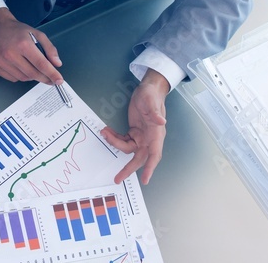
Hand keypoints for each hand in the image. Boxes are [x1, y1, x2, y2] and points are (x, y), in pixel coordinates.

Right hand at [0, 7, 62, 84]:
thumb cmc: (17, 31)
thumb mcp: (38, 34)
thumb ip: (50, 49)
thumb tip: (57, 63)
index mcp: (23, 44)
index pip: (41, 64)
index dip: (52, 74)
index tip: (59, 80)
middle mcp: (11, 54)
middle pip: (33, 74)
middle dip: (45, 78)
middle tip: (51, 79)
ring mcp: (1, 61)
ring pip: (23, 78)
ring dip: (32, 77)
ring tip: (35, 70)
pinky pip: (13, 78)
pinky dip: (21, 77)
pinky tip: (23, 69)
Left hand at [101, 69, 168, 184]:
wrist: (148, 89)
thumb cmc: (152, 95)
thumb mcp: (151, 102)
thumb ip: (155, 113)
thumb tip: (162, 123)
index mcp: (156, 134)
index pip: (154, 154)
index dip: (150, 167)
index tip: (145, 179)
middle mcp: (149, 138)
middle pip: (139, 158)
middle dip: (128, 168)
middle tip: (117, 178)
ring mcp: (141, 136)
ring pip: (127, 149)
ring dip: (115, 144)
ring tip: (105, 132)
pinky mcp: (134, 132)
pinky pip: (123, 140)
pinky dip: (114, 138)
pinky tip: (108, 131)